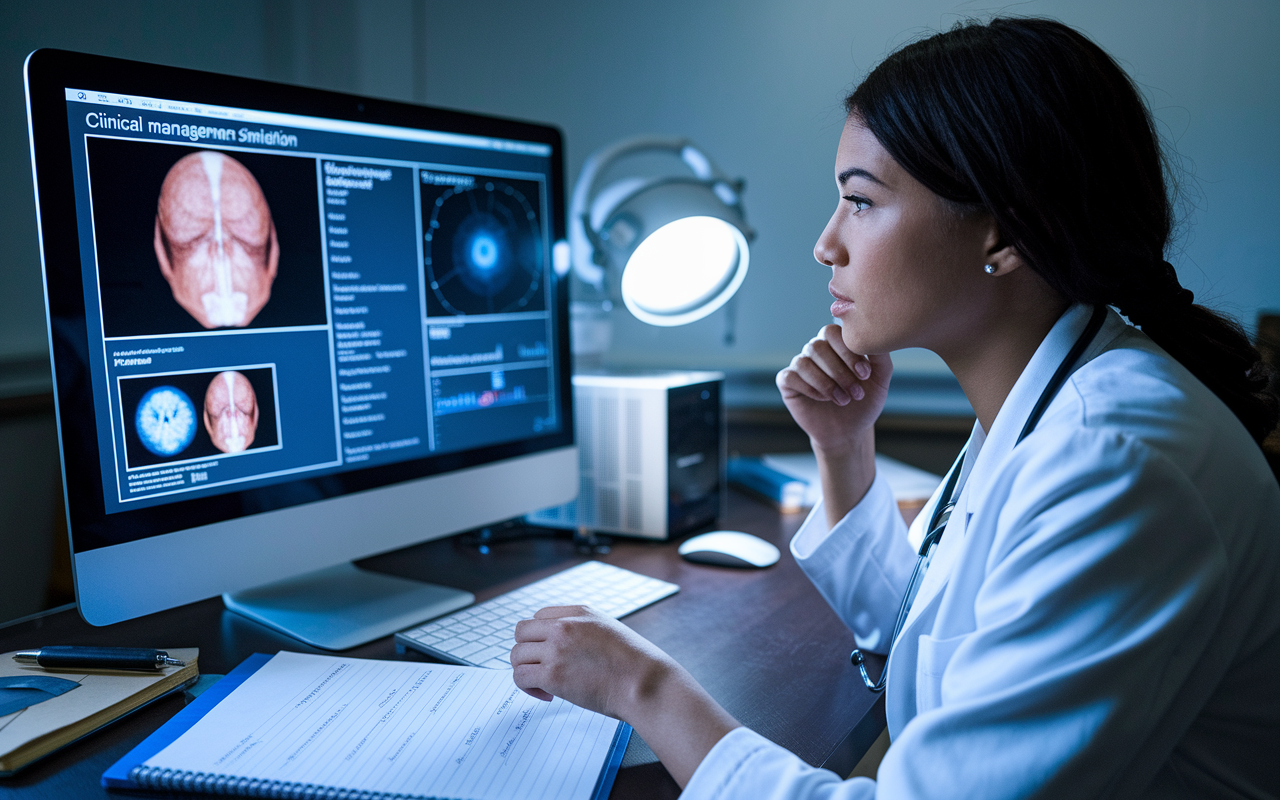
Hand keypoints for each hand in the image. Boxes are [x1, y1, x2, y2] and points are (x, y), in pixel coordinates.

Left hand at [511, 604, 739, 788]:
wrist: (644, 683)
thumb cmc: (634, 663)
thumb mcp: (608, 629)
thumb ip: (583, 630)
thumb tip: (564, 645)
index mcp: (579, 612)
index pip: (540, 615)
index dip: (541, 636)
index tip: (550, 653)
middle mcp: (564, 626)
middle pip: (522, 632)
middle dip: (528, 651)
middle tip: (542, 668)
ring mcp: (556, 650)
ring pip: (517, 655)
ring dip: (526, 670)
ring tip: (544, 684)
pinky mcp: (552, 675)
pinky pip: (521, 677)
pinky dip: (528, 687)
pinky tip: (547, 695)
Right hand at [776, 325, 891, 455]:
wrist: (850, 431)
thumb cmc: (865, 401)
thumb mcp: (880, 379)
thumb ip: (879, 355)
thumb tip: (875, 336)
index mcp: (834, 344)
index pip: (833, 332)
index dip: (847, 352)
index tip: (865, 374)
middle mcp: (815, 350)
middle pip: (817, 346)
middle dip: (839, 371)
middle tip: (856, 393)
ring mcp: (800, 365)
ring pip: (803, 362)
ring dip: (826, 383)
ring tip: (844, 400)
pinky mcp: (787, 383)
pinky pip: (790, 377)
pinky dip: (809, 388)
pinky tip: (824, 399)